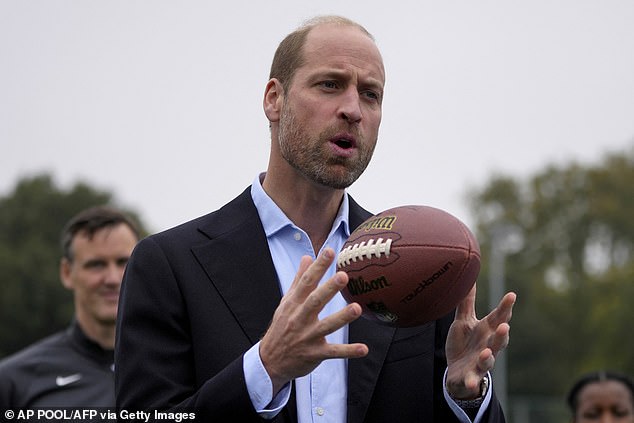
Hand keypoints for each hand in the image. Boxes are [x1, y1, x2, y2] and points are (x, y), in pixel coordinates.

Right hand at [259, 248, 368, 394]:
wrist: (270, 361)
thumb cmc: (281, 327)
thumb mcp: (286, 302)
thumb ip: (299, 280)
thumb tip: (307, 257)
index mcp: (293, 304)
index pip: (306, 282)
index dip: (318, 267)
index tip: (329, 251)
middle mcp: (300, 318)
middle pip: (315, 301)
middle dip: (329, 289)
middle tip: (343, 276)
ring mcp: (307, 337)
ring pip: (326, 326)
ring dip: (342, 317)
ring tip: (357, 308)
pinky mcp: (315, 353)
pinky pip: (334, 352)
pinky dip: (348, 351)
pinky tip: (363, 348)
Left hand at [445, 285, 515, 398]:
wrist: (457, 373)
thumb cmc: (464, 344)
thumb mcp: (464, 321)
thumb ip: (467, 302)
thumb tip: (469, 278)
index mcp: (486, 331)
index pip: (498, 318)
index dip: (505, 307)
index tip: (512, 295)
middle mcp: (488, 346)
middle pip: (498, 340)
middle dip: (502, 334)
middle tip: (504, 325)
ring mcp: (481, 363)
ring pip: (488, 360)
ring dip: (488, 357)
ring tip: (486, 352)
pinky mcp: (471, 377)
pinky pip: (473, 380)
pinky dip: (473, 382)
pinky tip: (471, 383)